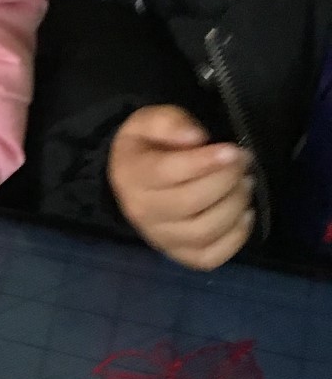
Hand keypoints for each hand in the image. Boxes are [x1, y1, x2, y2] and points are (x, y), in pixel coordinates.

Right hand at [108, 104, 253, 269]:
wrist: (135, 179)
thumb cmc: (149, 147)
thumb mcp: (149, 121)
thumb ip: (169, 122)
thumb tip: (196, 137)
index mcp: (133, 176)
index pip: (169, 173)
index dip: (205, 162)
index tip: (233, 150)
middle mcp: (142, 212)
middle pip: (190, 202)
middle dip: (226, 181)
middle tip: (244, 162)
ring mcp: (161, 238)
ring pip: (203, 231)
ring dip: (234, 205)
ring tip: (245, 183)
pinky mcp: (181, 255)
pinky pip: (211, 257)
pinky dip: (235, 237)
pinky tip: (244, 214)